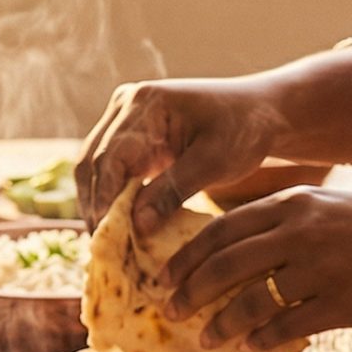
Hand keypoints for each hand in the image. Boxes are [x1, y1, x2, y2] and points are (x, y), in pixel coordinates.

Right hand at [76, 77, 286, 235]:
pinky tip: (119, 227)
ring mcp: (125, 120)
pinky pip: (110, 171)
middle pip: (92, 162)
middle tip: (103, 247)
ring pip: (94, 168)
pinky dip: (111, 198)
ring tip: (108, 242)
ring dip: (98, 204)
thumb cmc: (244, 130)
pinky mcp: (131, 137)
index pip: (110, 157)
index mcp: (146, 104)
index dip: (104, 199)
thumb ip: (173, 190)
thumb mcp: (214, 162)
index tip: (106, 236)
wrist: (259, 114)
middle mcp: (126, 106)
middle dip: (94, 205)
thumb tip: (136, 224)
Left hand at [159, 186, 351, 350]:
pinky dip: (261, 340)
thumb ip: (283, 222)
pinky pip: (286, 327)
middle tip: (169, 312)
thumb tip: (234, 250)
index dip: (186, 256)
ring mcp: (321, 268)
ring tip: (205, 339)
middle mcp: (302, 231)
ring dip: (220, 323)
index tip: (163, 276)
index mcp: (293, 204)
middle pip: (225, 264)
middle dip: (189, 291)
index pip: (221, 229)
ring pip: (250, 300)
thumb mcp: (328, 208)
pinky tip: (249, 349)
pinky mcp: (342, 303)